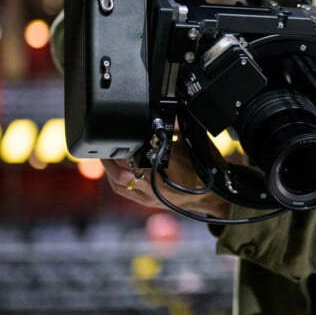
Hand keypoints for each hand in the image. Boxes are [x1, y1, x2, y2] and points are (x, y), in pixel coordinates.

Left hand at [102, 138, 230, 219]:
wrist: (211, 195)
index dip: (123, 144)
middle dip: (111, 157)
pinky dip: (114, 181)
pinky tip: (112, 172)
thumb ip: (175, 128)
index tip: (116, 134)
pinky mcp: (148, 202)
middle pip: (122, 170)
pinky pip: (124, 192)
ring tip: (105, 156)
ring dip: (109, 169)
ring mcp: (149, 195)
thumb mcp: (190, 144)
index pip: (134, 154)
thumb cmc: (203, 170)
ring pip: (119, 183)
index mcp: (164, 166)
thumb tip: (168, 112)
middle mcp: (154, 182)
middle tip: (104, 144)